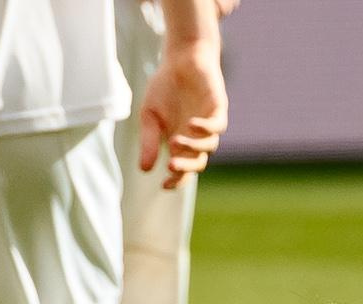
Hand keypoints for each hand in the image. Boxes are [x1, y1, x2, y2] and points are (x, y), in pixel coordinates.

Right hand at [137, 42, 226, 188]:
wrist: (181, 59)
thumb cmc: (165, 88)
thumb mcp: (150, 116)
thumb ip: (149, 141)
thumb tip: (144, 169)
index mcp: (181, 145)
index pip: (182, 171)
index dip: (176, 180)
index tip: (164, 185)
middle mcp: (197, 139)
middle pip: (197, 163)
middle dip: (185, 168)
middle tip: (171, 166)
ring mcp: (209, 125)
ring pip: (208, 147)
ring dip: (193, 147)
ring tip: (176, 140)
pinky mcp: (218, 109)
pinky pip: (217, 125)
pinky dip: (206, 128)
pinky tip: (191, 124)